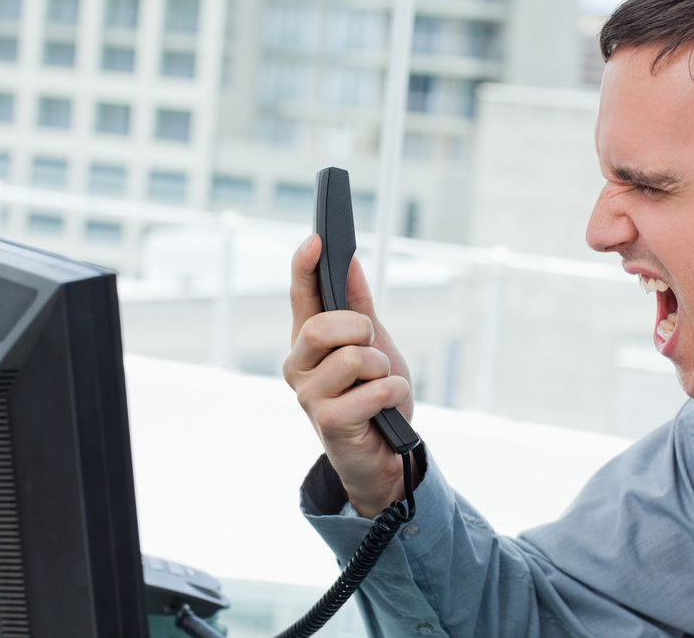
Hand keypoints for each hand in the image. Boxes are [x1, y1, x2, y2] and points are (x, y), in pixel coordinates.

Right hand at [283, 234, 417, 517]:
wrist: (386, 454)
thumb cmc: (374, 397)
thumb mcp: (373, 345)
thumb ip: (359, 307)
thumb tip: (350, 263)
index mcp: (307, 343)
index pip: (301, 296)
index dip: (304, 266)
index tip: (317, 239)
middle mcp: (299, 367)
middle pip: (322, 326)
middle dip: (360, 331)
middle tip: (372, 348)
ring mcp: (310, 397)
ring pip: (354, 358)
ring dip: (383, 369)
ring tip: (381, 384)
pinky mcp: (329, 423)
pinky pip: (374, 390)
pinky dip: (394, 393)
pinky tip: (389, 406)